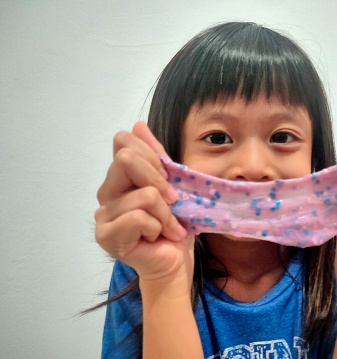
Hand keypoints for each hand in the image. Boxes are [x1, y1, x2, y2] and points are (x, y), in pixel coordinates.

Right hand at [95, 121, 194, 287]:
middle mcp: (106, 191)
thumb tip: (139, 125)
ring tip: (169, 227)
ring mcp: (103, 214)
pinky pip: (139, 217)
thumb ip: (156, 156)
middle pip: (126, 160)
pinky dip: (158, 227)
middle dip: (160, 181)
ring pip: (144, 194)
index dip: (152, 156)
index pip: (124, 142)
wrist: (175, 260)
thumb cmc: (174, 225)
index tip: (169, 178)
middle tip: (173, 202)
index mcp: (119, 177)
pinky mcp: (106, 235)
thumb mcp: (172, 185)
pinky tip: (157, 237)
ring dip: (166, 214)